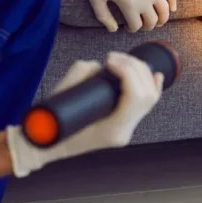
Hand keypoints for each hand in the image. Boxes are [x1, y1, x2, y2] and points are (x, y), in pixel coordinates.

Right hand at [7, 53, 163, 176]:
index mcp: (112, 130)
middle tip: (112, 57)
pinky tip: (155, 74)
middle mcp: (123, 132)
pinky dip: (151, 86)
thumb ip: (84, 74)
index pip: (135, 97)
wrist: (46, 145)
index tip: (108, 61)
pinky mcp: (124, 124)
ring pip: (150, 98)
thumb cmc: (50, 122)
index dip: (126, 72)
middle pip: (146, 95)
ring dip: (139, 73)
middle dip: (134, 68)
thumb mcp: (64, 93)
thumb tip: (100, 66)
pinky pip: (146, 105)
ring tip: (119, 61)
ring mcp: (126, 130)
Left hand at [84, 0, 176, 32]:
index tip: (127, 27)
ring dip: (162, 19)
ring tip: (157, 22)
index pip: (136, 26)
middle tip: (140, 25)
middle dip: (147, 26)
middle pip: (152, 21)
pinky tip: (172, 8)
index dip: (131, 29)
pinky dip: (173, 2)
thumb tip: (114, 30)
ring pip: (164, 10)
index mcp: (130, 5)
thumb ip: (103, 17)